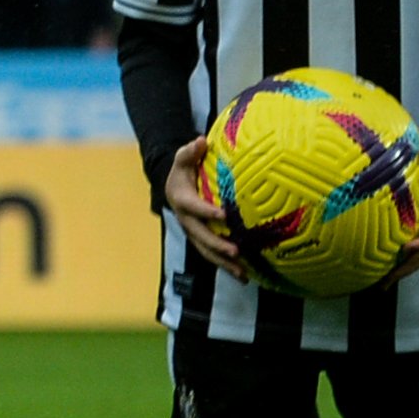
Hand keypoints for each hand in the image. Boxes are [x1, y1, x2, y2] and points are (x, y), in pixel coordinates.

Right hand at [163, 143, 248, 277]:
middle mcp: (186, 220)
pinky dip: (227, 267)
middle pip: (200, 236)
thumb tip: (201, 141)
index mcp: (181, 199)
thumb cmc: (184, 171)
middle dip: (217, 245)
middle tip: (235, 251)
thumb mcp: (183, 159)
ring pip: (207, 251)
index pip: (193, 207)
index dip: (206, 212)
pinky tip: (245, 276)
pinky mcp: (202, 240)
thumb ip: (190, 152)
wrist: (174, 187)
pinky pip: (213, 255)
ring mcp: (193, 232)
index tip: (223, 215)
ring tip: (242, 274)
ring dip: (223, 263)